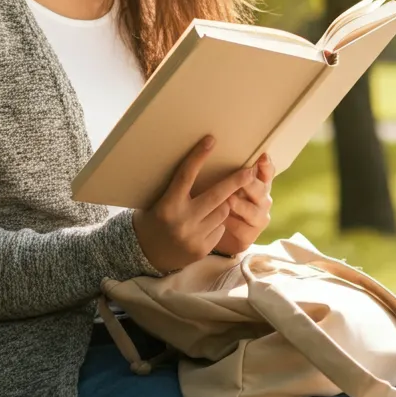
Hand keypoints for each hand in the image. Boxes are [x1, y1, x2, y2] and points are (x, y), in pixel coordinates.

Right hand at [132, 135, 256, 274]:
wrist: (144, 255)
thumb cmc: (152, 220)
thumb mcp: (159, 201)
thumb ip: (177, 190)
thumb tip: (199, 167)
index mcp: (168, 204)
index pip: (185, 175)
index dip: (198, 156)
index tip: (211, 141)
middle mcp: (182, 220)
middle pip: (216, 195)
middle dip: (236, 181)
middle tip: (250, 170)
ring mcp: (194, 236)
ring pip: (222, 212)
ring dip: (223, 205)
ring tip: (210, 207)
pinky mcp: (202, 249)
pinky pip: (220, 229)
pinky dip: (217, 224)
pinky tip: (203, 227)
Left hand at [214, 152, 273, 256]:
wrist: (213, 234)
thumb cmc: (217, 201)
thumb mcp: (220, 184)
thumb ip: (224, 171)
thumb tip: (212, 148)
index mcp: (258, 183)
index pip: (267, 172)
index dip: (266, 165)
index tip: (262, 157)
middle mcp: (262, 199)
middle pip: (262, 189)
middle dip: (252, 183)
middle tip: (245, 175)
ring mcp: (259, 217)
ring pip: (254, 210)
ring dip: (241, 205)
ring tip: (230, 200)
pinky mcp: (251, 234)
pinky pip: (243, 228)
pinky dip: (233, 224)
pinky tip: (222, 222)